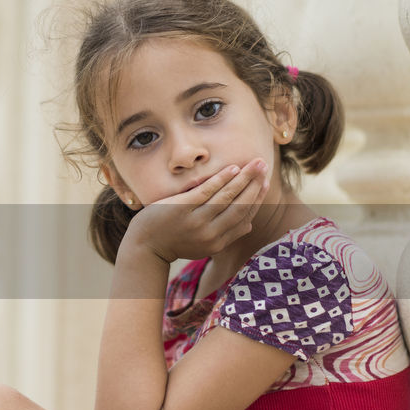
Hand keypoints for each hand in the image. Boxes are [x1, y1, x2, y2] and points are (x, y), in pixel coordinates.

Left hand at [124, 159, 269, 263]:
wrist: (145, 246)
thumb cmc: (175, 241)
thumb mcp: (203, 245)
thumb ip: (225, 235)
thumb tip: (249, 224)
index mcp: (218, 244)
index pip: (244, 218)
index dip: (257, 199)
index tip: (264, 183)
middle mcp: (210, 235)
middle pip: (240, 207)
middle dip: (255, 185)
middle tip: (264, 166)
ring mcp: (196, 222)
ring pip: (226, 197)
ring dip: (243, 179)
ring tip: (254, 164)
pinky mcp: (182, 208)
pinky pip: (206, 191)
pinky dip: (221, 179)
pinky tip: (232, 168)